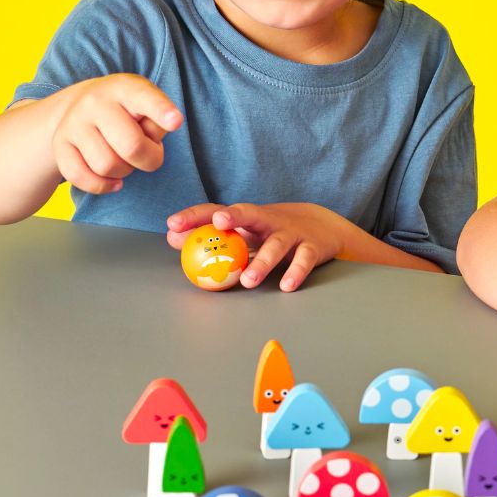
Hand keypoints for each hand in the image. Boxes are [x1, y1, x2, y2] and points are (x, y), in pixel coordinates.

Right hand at [51, 75, 182, 194]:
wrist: (81, 104)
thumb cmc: (128, 109)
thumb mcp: (147, 104)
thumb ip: (157, 121)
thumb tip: (151, 143)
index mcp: (125, 88)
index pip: (144, 98)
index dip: (161, 111)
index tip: (176, 121)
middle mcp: (95, 102)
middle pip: (131, 146)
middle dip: (150, 159)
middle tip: (150, 154)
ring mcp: (73, 123)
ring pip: (107, 166)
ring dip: (125, 172)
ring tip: (127, 159)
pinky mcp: (59, 145)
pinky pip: (81, 177)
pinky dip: (102, 185)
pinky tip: (114, 180)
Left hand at [167, 202, 346, 291]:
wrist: (324, 226)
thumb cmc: (273, 231)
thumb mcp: (243, 232)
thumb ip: (211, 236)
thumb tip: (172, 238)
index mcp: (249, 218)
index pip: (219, 211)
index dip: (196, 216)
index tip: (174, 224)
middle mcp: (269, 221)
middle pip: (251, 213)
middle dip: (234, 216)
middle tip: (218, 223)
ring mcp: (292, 233)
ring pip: (277, 245)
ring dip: (262, 262)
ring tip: (248, 280)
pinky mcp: (311, 247)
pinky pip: (303, 260)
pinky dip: (295, 272)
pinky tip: (286, 285)